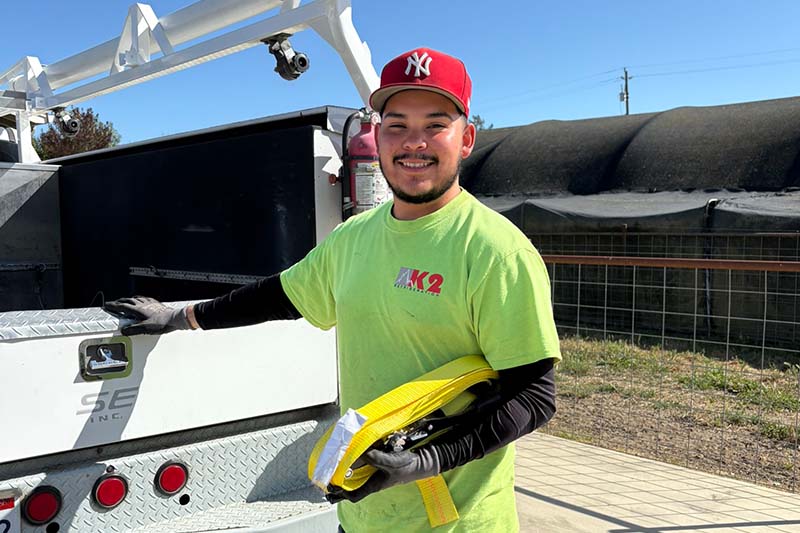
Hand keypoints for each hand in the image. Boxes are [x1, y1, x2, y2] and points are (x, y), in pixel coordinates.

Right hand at [104, 296, 191, 335]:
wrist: (174, 318)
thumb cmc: (162, 323)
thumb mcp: (145, 328)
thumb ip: (134, 330)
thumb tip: (123, 330)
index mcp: (138, 310)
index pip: (122, 306)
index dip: (114, 306)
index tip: (107, 305)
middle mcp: (143, 304)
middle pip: (128, 300)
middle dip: (119, 301)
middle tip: (114, 303)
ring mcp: (150, 303)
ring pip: (136, 298)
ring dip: (129, 299)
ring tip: (125, 300)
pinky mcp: (156, 304)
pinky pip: (145, 299)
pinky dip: (140, 298)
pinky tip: (142, 300)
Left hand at [326, 447, 440, 503]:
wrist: (421, 462)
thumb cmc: (407, 466)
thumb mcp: (390, 462)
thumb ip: (375, 457)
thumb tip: (360, 451)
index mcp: (374, 485)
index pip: (353, 495)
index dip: (340, 493)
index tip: (330, 487)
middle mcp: (372, 480)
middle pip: (351, 488)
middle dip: (338, 487)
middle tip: (325, 482)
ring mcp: (376, 473)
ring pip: (356, 476)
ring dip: (345, 473)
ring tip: (333, 470)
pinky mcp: (379, 465)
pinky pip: (363, 465)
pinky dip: (355, 462)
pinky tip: (350, 456)